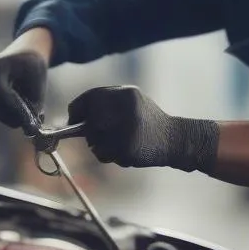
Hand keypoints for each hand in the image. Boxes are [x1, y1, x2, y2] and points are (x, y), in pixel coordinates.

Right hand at [0, 50, 47, 130]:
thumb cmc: (33, 66)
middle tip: (25, 125)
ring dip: (7, 116)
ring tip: (23, 121)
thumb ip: (36, 102)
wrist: (25, 52)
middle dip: (10, 116)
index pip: (1, 93)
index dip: (13, 108)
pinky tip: (17, 116)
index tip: (26, 120)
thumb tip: (33, 125)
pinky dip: (4, 113)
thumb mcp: (39, 81)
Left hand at [67, 85, 218, 171]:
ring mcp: (127, 129)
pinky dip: (108, 156)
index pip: (91, 97)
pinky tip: (122, 152)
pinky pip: (104, 154)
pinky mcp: (128, 148)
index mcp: (126, 94)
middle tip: (93, 136)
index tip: (73, 117)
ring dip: (97, 145)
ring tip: (115, 144)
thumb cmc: (148, 120)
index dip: (78, 108)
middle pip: (90, 120)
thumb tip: (76, 116)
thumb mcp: (132, 103)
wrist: (175, 139)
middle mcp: (127, 109)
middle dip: (88, 130)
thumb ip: (107, 104)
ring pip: (94, 140)